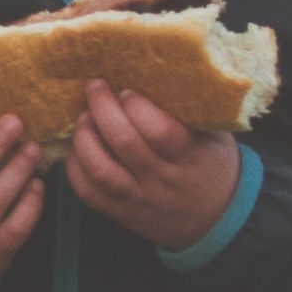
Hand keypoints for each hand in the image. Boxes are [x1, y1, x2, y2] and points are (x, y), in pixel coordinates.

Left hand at [65, 82, 241, 251]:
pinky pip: (88, 193)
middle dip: (103, 109)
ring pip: (100, 170)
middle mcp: (161, 179)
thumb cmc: (212, 164)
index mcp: (189, 157)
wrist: (215, 219)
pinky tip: (78, 147)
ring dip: (84, 138)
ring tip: (83, 117)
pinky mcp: (121, 213)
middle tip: (95, 88)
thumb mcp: (214, 136)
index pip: (159, 131)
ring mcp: (139, 198)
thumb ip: (190, 112)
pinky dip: (75, 168)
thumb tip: (159, 72)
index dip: (137, 106)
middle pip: (124, 144)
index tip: (126, 90)